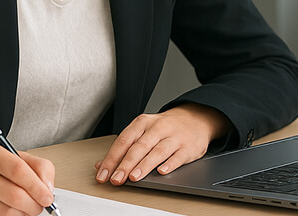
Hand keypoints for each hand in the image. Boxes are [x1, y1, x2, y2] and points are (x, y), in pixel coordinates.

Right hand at [0, 140, 55, 215]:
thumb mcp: (5, 153)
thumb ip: (33, 165)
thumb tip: (47, 187)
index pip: (16, 168)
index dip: (36, 185)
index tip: (47, 196)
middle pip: (12, 194)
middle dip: (33, 204)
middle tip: (40, 205)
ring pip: (3, 211)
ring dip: (21, 213)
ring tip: (26, 207)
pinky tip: (8, 210)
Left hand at [94, 103, 230, 184]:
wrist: (196, 118)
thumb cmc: (165, 128)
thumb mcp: (143, 131)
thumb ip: (123, 148)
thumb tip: (102, 165)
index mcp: (143, 123)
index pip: (124, 141)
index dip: (112, 158)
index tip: (103, 174)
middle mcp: (158, 128)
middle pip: (139, 146)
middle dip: (126, 164)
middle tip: (116, 179)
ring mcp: (174, 137)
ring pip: (157, 151)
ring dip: (144, 165)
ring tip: (134, 177)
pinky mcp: (188, 146)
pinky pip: (178, 156)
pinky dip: (169, 164)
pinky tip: (161, 172)